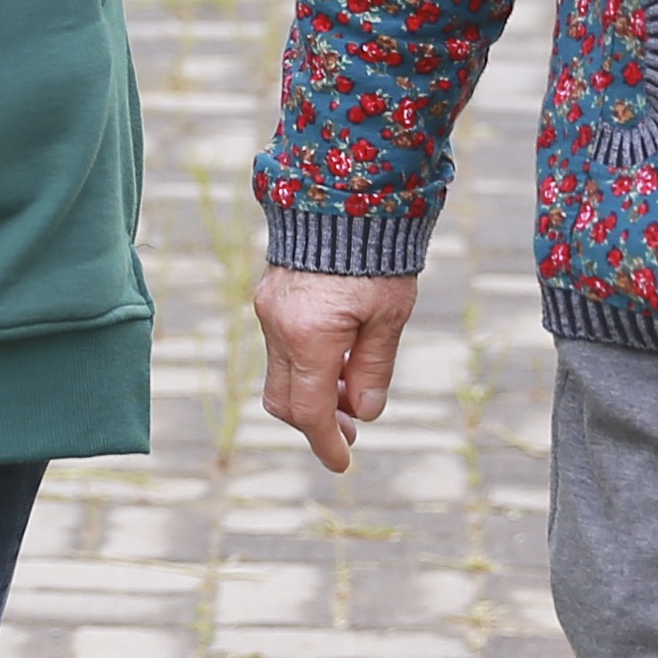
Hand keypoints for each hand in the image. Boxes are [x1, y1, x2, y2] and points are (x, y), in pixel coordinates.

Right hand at [252, 265, 416, 471]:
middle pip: (285, 400)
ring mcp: (268, 310)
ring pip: (281, 374)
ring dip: (313, 393)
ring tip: (353, 391)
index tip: (343, 463)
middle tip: (351, 429)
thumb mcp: (389, 315)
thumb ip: (374, 368)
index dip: (327, 444)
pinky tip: (338, 356)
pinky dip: (306, 364)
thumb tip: (364, 413)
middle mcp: (279, 327)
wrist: (342, 193)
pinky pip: (280, 346)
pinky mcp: (269, 295)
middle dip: (315, 423)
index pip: (310, 412)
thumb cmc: (376, 251)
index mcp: (310, 336)